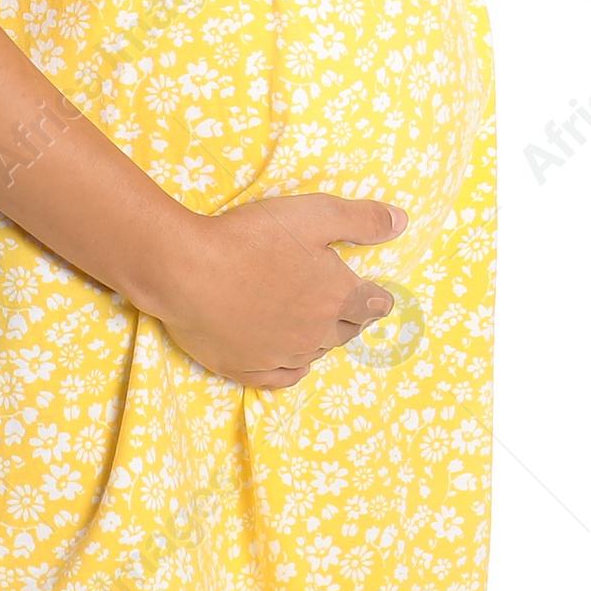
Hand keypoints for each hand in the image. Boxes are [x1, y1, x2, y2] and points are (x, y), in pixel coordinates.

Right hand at [150, 191, 407, 389]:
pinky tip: (292, 361)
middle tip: (346, 308)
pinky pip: (283, 377)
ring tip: (314, 326)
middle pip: (345, 331)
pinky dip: (293, 368)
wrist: (189, 270)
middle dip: (349, 318)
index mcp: (336, 296)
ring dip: (319, 338)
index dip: (377, 298)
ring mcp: (283, 355)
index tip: (379, 297)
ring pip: (315, 352)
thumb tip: (401, 223)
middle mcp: (316, 333)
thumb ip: (360, 220)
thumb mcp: (313, 214)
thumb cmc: (252, 236)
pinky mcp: (249, 369)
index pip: (372, 303)